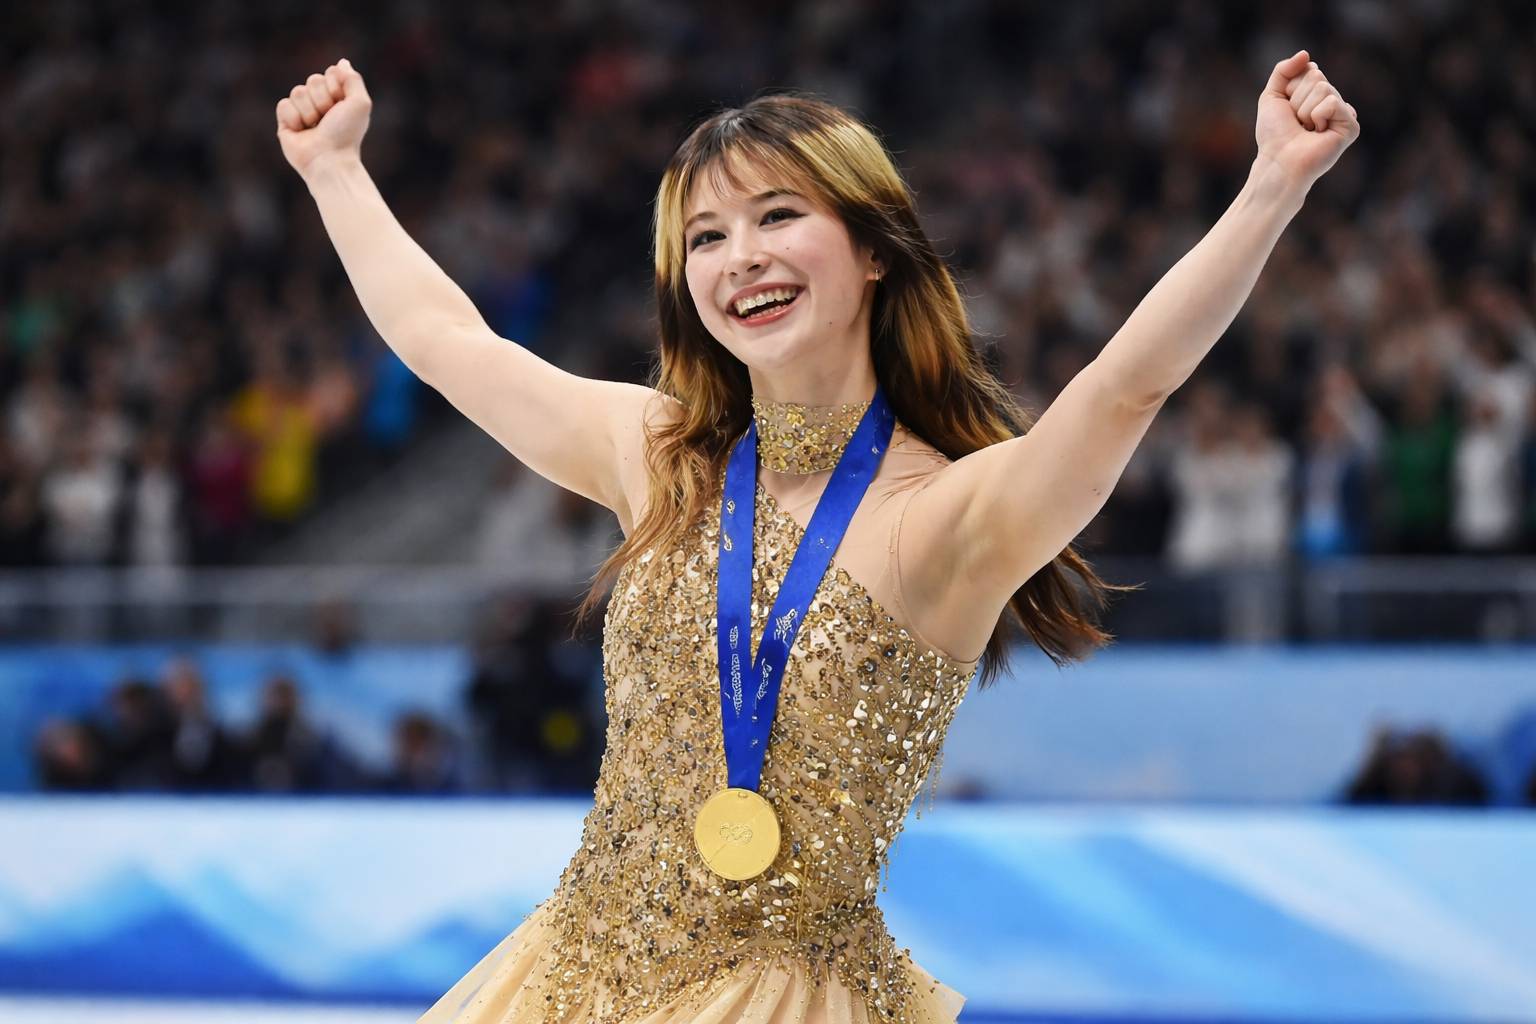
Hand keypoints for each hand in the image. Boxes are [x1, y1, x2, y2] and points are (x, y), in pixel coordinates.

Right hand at [275, 58, 371, 179]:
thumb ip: (352, 79)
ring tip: (316, 127)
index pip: (330, 73)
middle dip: (323, 99)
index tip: (341, 105)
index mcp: (338, 98)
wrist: (330, 159)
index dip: (335, 87)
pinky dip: (294, 118)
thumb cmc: (347, 134)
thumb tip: (342, 63)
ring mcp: (302, 112)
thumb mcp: (360, 103)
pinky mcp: (286, 122)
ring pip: (298, 91)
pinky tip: (302, 132)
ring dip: (310, 110)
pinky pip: (284, 104)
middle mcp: (320, 103)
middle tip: (329, 119)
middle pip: (313, 79)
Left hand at [1255, 50, 1359, 190]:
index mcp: (1318, 94)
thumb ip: (1284, 70)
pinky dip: (1317, 116)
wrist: (1278, 161)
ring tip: (1306, 130)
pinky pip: (1332, 102)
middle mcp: (1333, 101)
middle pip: (1317, 76)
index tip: (1288, 111)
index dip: (1290, 89)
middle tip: (1297, 123)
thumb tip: (1306, 54)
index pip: (1309, 69)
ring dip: (1304, 110)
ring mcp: (1344, 113)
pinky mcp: (1351, 126)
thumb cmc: (1274, 135)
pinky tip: (1318, 134)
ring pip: (1323, 88)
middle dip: (1298, 99)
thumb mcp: (1272, 96)